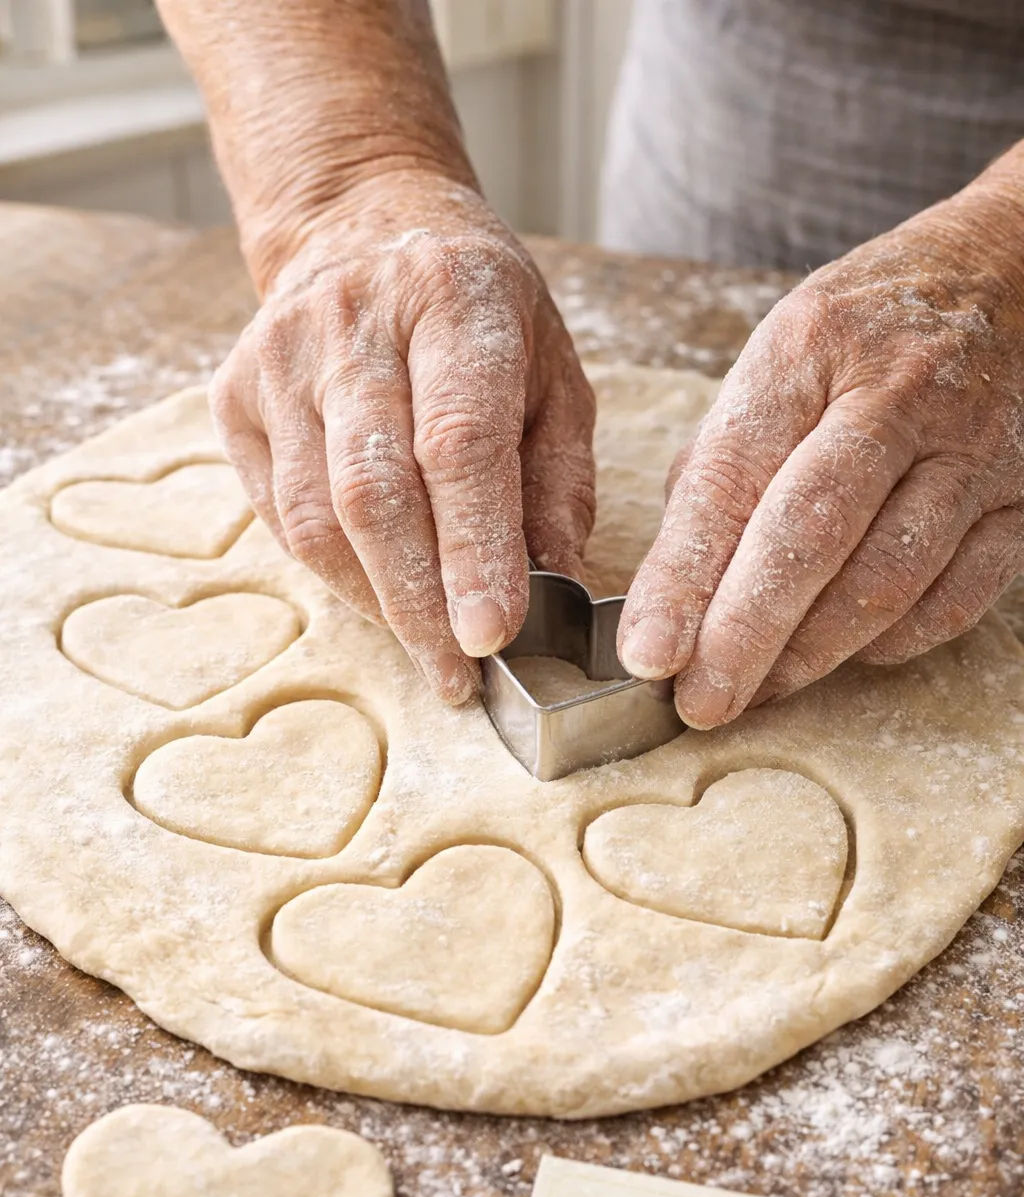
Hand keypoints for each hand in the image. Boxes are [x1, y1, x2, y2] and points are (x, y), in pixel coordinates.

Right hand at [212, 168, 595, 702]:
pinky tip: (380, 595)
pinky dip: (334, 572)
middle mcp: (355, 322)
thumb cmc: (479, 315)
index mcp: (454, 300)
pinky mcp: (235, 394)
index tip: (494, 635)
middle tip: (459, 674)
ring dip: (375, 600)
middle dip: (419, 601)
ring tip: (428, 650)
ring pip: (317, 515)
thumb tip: (557, 586)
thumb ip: (558, 480)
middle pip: (375, 492)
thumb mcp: (552, 372)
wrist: (363, 225)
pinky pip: (281, 513)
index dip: (475, 549)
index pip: (459, 444)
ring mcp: (281, 357)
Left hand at [617, 163, 1023, 726]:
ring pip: (889, 581)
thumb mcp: (778, 357)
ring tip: (756, 691)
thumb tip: (672, 585)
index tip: (646, 651)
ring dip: (812, 654)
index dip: (684, 577)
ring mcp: (974, 448)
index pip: (734, 478)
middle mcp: (900, 395)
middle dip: (745, 636)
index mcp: (812, 348)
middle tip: (699, 702)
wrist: (1009, 274)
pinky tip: (843, 654)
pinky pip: (955, 598)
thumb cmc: (869, 329)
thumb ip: (725, 460)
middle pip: (814, 537)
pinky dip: (891, 642)